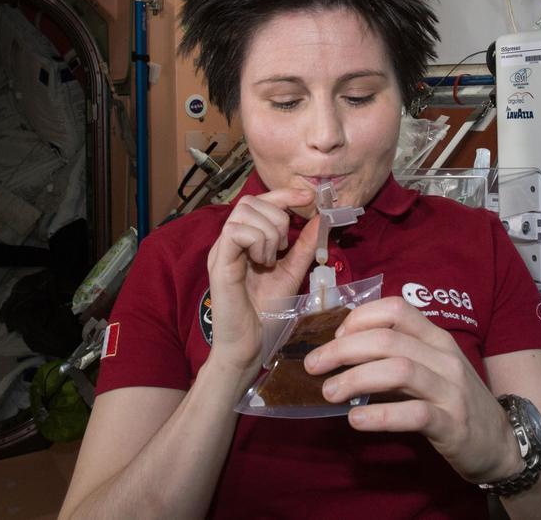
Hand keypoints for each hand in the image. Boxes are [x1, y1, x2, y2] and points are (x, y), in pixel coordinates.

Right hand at [205, 187, 319, 374]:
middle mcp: (230, 241)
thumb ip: (305, 246)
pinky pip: (235, 231)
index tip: (308, 196)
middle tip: (282, 248)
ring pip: (244, 212)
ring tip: (271, 259)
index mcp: (245, 241)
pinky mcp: (219, 263)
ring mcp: (222, 251)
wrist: (251, 346)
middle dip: (277, 217)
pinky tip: (262, 263)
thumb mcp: (293, 272)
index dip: (284, 193)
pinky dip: (257, 241)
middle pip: (250, 201)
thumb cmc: (267, 313)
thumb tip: (322, 217)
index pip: (260, 201)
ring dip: (268, 232)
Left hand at [302, 296, 521, 483]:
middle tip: (313, 365)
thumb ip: (395, 356)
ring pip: (399, 371)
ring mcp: (451, 390)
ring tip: (328, 392)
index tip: (335, 336)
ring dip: (356, 379)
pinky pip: (413, 414)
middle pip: (389, 339)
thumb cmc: (454, 401)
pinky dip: (380, 416)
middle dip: (343, 349)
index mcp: (436, 338)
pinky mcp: (452, 425)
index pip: (396, 309)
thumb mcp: (430, 368)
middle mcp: (445, 357)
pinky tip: (355, 421)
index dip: (359, 318)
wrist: (500, 443)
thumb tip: (341, 348)